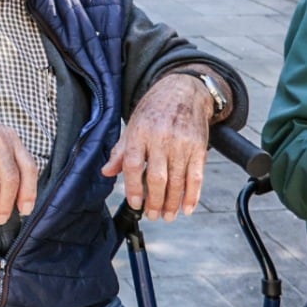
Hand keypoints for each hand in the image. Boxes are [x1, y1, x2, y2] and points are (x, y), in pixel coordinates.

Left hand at [105, 75, 214, 219]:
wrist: (184, 90)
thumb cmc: (154, 110)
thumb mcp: (133, 125)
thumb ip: (120, 151)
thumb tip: (106, 172)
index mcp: (140, 133)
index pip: (134, 165)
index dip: (133, 188)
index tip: (135, 204)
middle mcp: (161, 138)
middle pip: (157, 177)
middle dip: (154, 201)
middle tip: (152, 216)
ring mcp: (182, 143)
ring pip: (178, 180)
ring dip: (172, 203)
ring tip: (167, 216)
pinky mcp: (199, 147)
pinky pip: (197, 176)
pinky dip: (193, 195)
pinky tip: (187, 208)